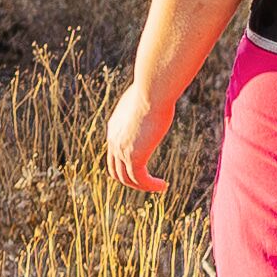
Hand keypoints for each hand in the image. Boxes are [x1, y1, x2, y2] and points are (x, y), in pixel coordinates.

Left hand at [105, 79, 172, 193]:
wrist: (152, 91)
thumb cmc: (154, 89)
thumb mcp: (146, 97)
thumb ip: (147, 103)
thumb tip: (158, 95)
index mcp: (114, 127)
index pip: (114, 153)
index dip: (126, 163)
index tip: (143, 166)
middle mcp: (113, 140)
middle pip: (116, 170)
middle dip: (131, 179)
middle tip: (147, 182)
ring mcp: (121, 150)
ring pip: (127, 178)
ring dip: (143, 185)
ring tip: (158, 187)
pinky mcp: (134, 157)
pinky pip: (140, 179)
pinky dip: (150, 186)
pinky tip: (163, 186)